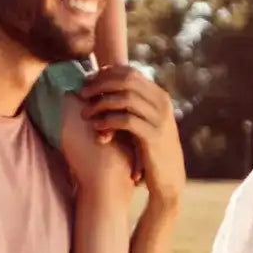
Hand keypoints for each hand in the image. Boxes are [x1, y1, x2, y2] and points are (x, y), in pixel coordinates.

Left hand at [77, 66, 184, 204]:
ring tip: (86, 113)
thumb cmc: (151, 151)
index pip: (130, 72)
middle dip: (101, 85)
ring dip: (101, 104)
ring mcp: (160, 119)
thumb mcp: (145, 123)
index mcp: (159, 96)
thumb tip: (105, 88)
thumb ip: (133, 106)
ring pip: (126, 99)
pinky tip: (97, 127)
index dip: (106, 74)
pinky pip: (127, 121)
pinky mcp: (154, 137)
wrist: (170, 179)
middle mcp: (162, 103)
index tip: (87, 81)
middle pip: (127, 81)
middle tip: (82, 93)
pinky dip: (108, 121)